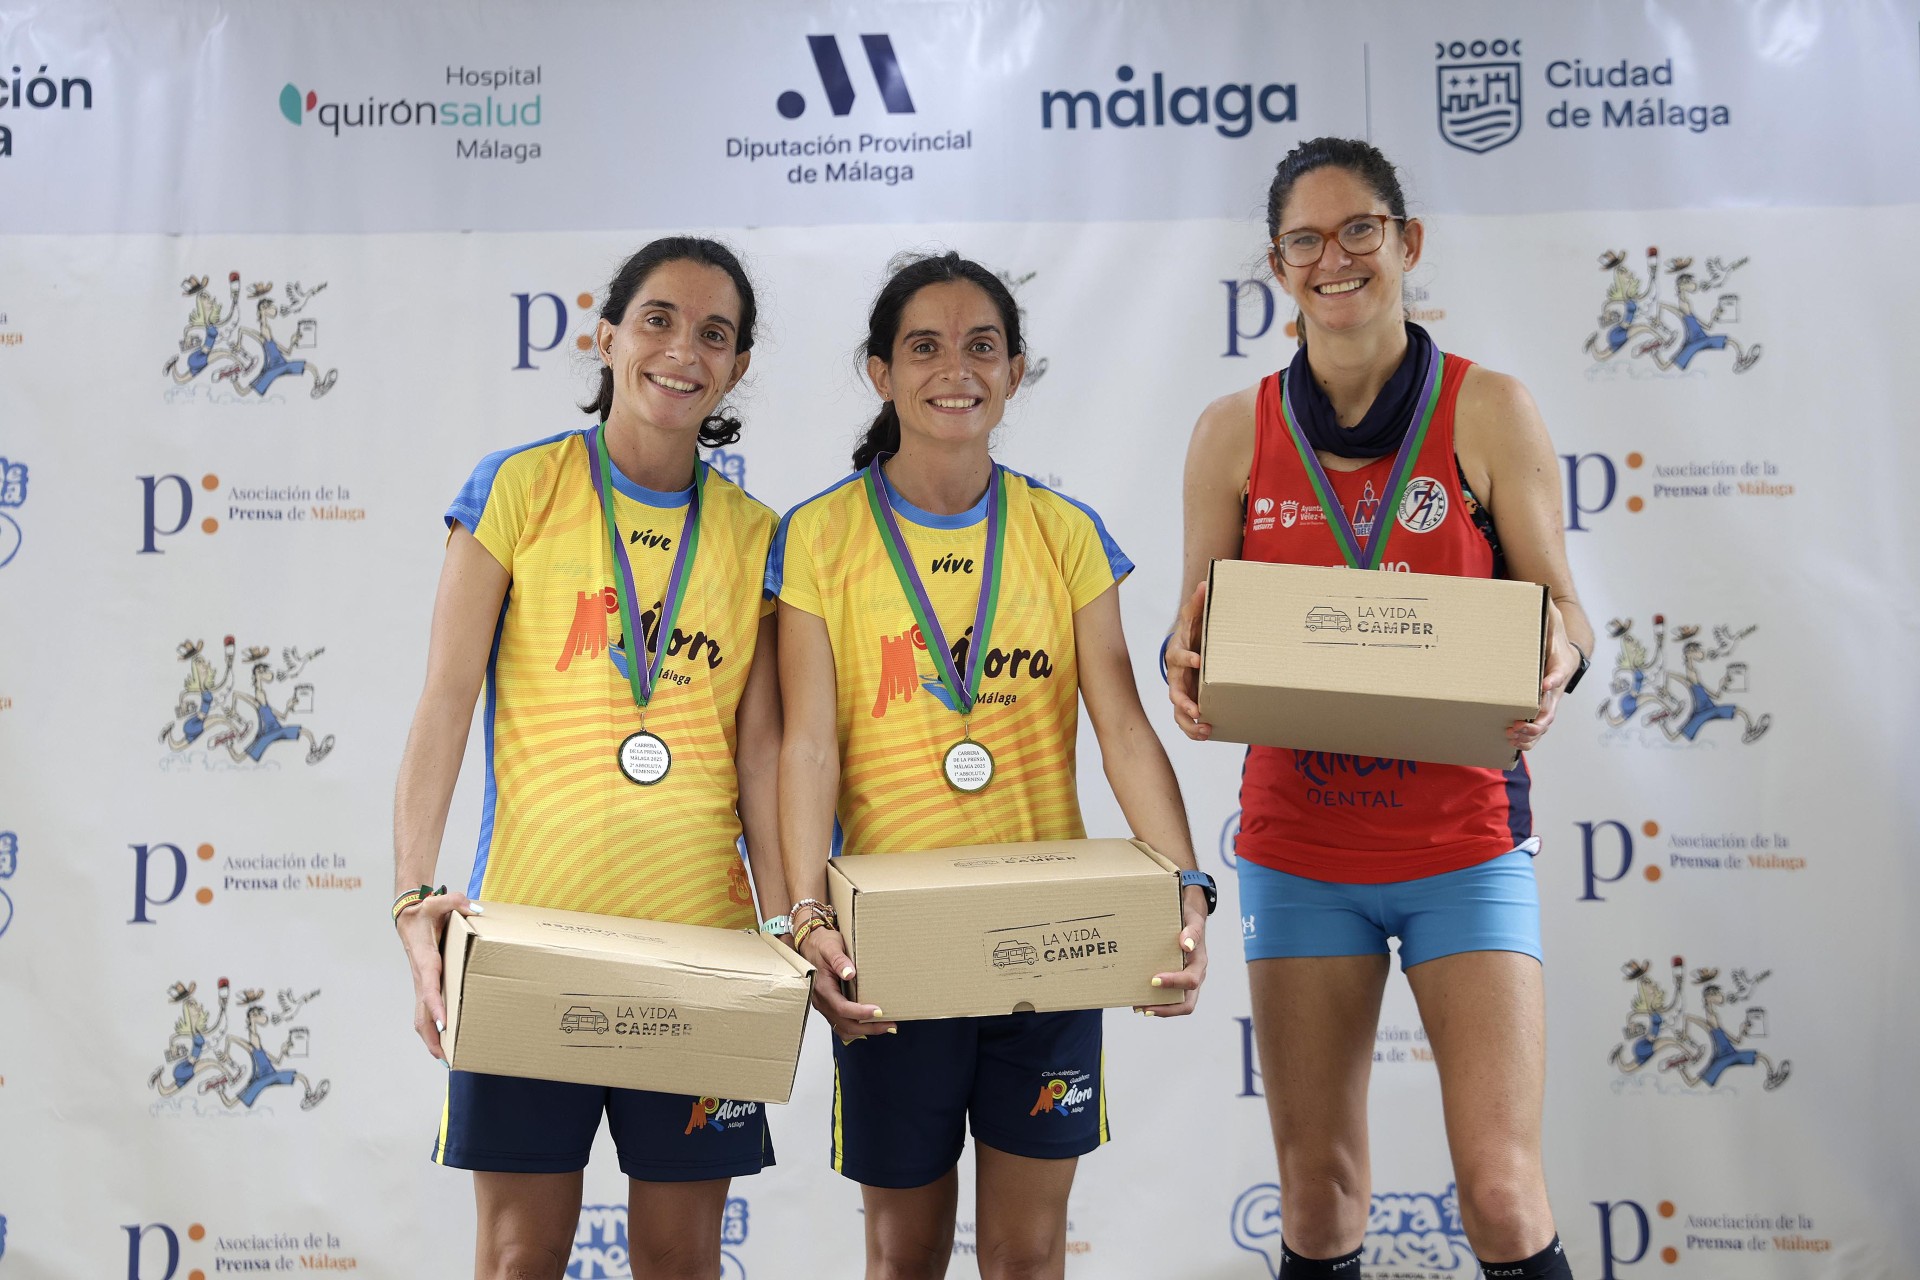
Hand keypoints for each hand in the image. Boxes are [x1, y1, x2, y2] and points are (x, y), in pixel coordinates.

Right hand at [397, 891, 476, 1062]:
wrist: (407, 916)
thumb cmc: (424, 913)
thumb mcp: (438, 903)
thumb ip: (455, 902)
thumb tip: (474, 907)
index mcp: (426, 962)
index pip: (429, 988)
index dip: (435, 1006)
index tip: (443, 1023)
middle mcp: (422, 978)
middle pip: (421, 1014)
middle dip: (431, 1037)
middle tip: (445, 1058)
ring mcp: (422, 984)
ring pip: (421, 1017)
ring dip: (431, 1038)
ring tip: (446, 1057)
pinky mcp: (425, 985)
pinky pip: (426, 1010)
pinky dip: (432, 1027)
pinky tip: (445, 1037)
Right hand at [797, 926, 893, 1039]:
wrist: (809, 944)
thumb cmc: (820, 944)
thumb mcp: (830, 946)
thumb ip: (839, 960)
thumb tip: (850, 973)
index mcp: (822, 988)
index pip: (842, 1008)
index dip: (860, 1013)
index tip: (878, 1011)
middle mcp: (822, 1000)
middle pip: (844, 1023)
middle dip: (868, 1027)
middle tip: (889, 1025)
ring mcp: (824, 1005)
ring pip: (842, 1027)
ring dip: (863, 1031)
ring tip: (884, 1027)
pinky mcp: (829, 1005)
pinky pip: (841, 1022)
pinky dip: (857, 1027)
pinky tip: (870, 1023)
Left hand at [1139, 895, 1208, 1016]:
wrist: (1189, 917)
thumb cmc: (1189, 918)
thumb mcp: (1192, 920)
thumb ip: (1192, 931)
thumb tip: (1187, 945)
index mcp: (1199, 963)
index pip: (1190, 981)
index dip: (1173, 983)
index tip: (1153, 980)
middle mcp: (1195, 975)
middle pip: (1187, 1003)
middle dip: (1166, 1009)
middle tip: (1145, 1008)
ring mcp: (1185, 981)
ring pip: (1177, 1004)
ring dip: (1159, 1009)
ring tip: (1137, 1007)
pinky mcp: (1176, 981)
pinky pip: (1169, 997)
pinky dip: (1155, 1002)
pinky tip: (1138, 999)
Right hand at [1165, 580, 1211, 740]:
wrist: (1185, 647)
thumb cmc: (1190, 633)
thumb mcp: (1193, 617)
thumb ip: (1198, 603)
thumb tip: (1204, 583)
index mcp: (1177, 654)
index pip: (1178, 657)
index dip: (1187, 659)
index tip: (1199, 661)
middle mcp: (1175, 676)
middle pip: (1174, 692)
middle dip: (1184, 702)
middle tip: (1196, 710)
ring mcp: (1180, 691)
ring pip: (1178, 712)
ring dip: (1189, 723)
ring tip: (1205, 730)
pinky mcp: (1188, 702)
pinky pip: (1187, 720)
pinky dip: (1195, 729)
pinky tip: (1209, 733)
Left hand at [1510, 598, 1576, 750]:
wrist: (1561, 648)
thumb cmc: (1552, 632)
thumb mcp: (1550, 615)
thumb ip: (1544, 608)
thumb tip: (1535, 591)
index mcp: (1560, 662)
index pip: (1560, 670)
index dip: (1554, 678)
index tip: (1545, 684)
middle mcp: (1557, 685)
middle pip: (1552, 707)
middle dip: (1538, 719)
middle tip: (1520, 723)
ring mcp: (1550, 699)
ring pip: (1545, 723)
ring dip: (1531, 733)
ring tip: (1513, 736)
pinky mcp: (1540, 707)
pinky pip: (1537, 727)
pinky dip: (1528, 738)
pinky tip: (1511, 742)